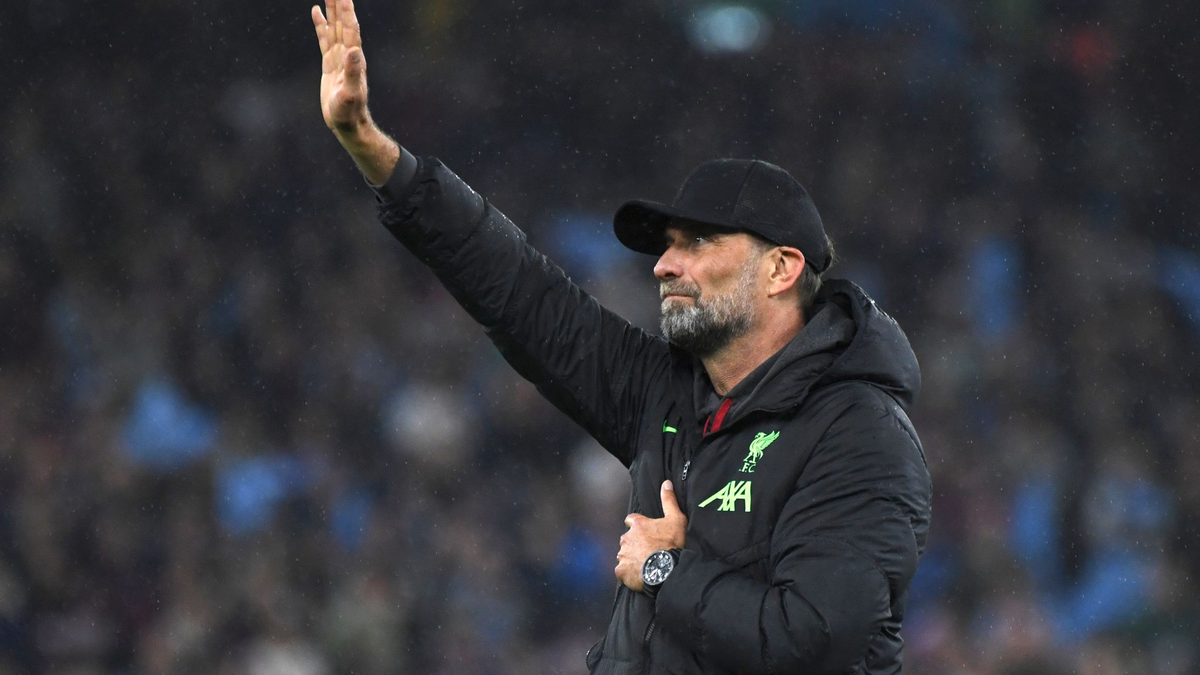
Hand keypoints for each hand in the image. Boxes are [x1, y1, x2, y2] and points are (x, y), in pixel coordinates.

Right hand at [311, 0, 398, 184]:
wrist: (346, 123)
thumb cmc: (349, 112)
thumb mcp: (350, 93)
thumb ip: (353, 72)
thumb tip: (355, 51)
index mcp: (354, 58)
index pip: (351, 28)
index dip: (347, 10)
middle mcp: (348, 54)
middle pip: (343, 22)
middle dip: (340, 3)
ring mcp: (339, 57)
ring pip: (335, 27)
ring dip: (332, 9)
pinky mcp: (330, 63)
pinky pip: (325, 38)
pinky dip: (321, 24)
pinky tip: (316, 11)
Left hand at [615, 481, 686, 592]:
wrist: (667, 569)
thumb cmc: (671, 544)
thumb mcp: (675, 519)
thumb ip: (669, 500)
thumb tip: (666, 483)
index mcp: (638, 525)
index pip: (631, 521)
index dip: (637, 526)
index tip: (644, 531)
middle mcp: (627, 538)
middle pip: (627, 539)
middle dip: (634, 544)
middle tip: (647, 551)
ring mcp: (623, 555)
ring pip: (624, 555)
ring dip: (631, 558)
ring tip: (645, 564)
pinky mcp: (621, 570)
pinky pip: (621, 571)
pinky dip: (628, 573)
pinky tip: (638, 575)